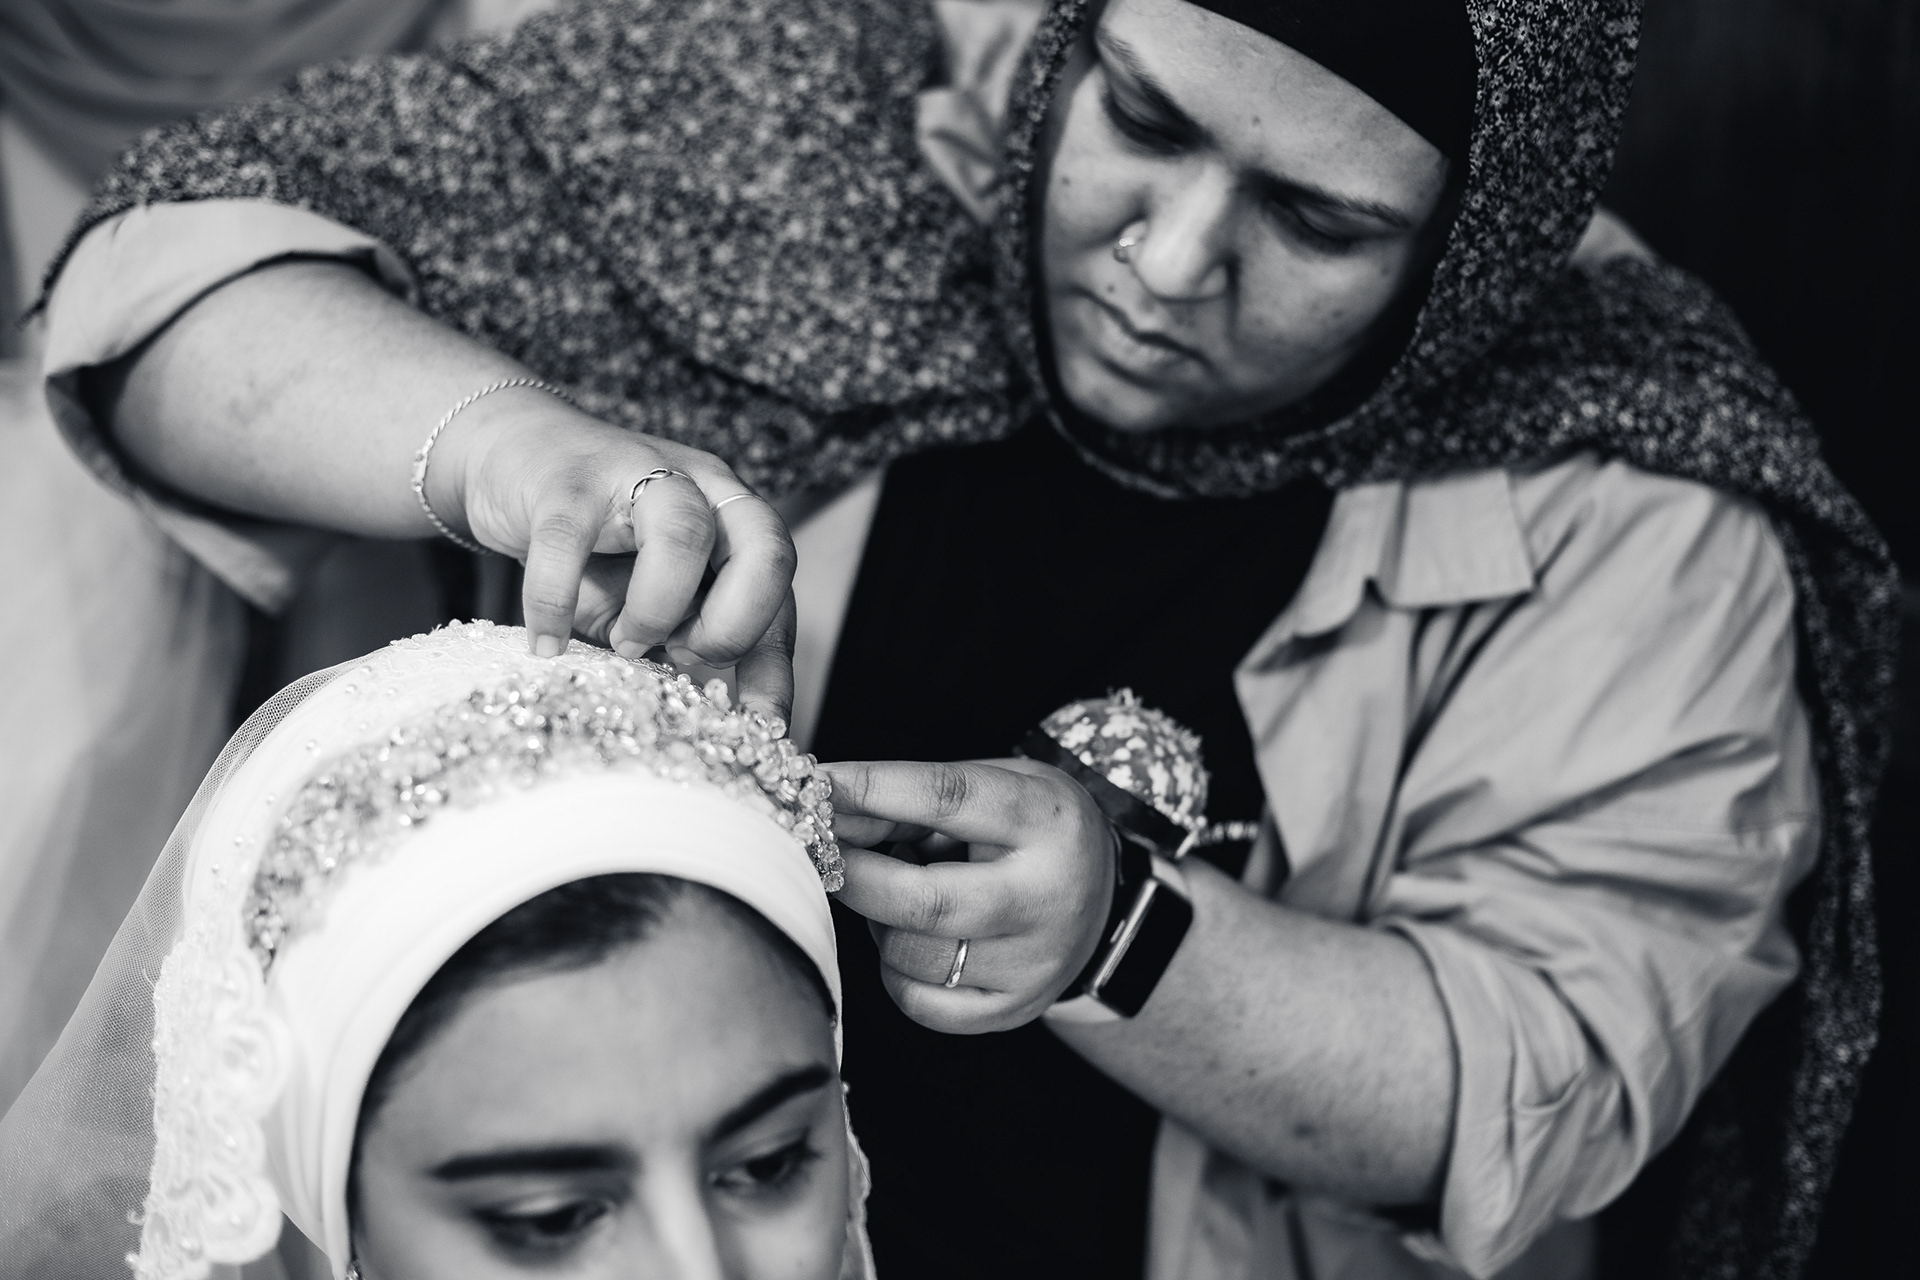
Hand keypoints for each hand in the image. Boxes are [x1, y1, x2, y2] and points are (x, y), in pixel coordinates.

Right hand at [434, 391, 797, 722]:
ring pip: (684, 534)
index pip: (780, 591)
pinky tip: (548, 645)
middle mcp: (702, 487)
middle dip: (737, 624)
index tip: (762, 728)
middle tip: (688, 659)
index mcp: (732, 519)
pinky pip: (567, 541)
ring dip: (659, 610)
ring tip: (625, 646)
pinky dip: (557, 603)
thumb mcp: (649, 595)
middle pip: (766, 545)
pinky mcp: (565, 479)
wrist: (513, 453)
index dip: (775, 664)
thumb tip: (713, 721)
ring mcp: (636, 473)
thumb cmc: (593, 540)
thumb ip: (683, 640)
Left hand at [824, 758, 1117, 1033]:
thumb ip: (906, 800)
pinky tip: (914, 937)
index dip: (870, 789)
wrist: (1101, 900)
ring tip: (895, 893)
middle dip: (854, 875)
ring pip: (911, 955)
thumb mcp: (988, 788)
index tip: (814, 784)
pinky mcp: (1013, 1009)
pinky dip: (895, 967)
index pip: (946, 797)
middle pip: (923, 900)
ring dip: (877, 921)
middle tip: (823, 854)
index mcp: (1047, 820)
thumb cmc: (1028, 832)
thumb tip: (822, 812)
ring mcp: (1034, 963)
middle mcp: (1048, 896)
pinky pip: (918, 1002)